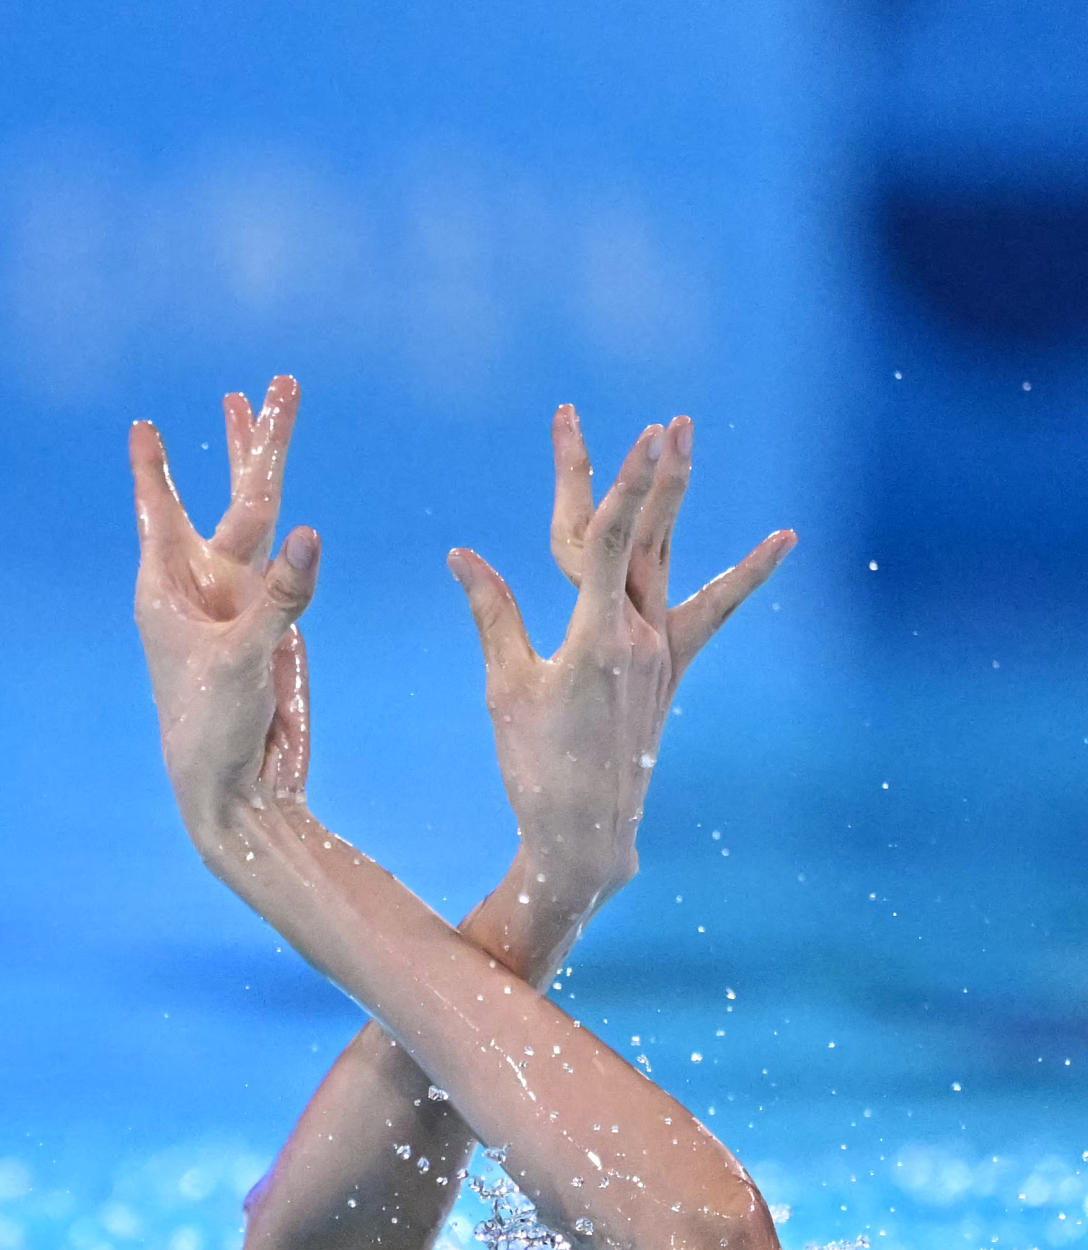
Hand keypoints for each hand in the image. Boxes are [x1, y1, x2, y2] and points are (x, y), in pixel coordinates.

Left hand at [129, 376, 323, 851]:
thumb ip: (279, 599)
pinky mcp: (275, 623)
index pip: (161, 513)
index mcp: (168, 591)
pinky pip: (290, 566)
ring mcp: (242, 601)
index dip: (154, 468)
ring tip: (278, 406)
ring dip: (272, 465)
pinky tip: (302, 517)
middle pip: (232, 497)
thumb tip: (311, 535)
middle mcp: (204, 586)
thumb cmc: (211, 728)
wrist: (237, 785)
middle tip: (275, 381)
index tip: (141, 425)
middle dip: (252, 441)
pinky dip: (298, 536)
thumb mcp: (242, 660)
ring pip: (262, 518)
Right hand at [450, 413, 792, 903]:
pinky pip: (713, 609)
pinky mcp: (671, 666)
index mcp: (592, 637)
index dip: (620, 484)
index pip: (605, 542)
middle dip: (643, 474)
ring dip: (676, 497)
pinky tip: (783, 537)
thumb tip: (464, 555)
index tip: (638, 434)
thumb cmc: (535, 764)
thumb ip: (494, 614)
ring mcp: (660, 648)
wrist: (588, 829)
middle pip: (634, 535)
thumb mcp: (505, 687)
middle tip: (658, 420)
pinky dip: (747, 573)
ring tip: (685, 440)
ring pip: (666, 556)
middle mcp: (637, 634)